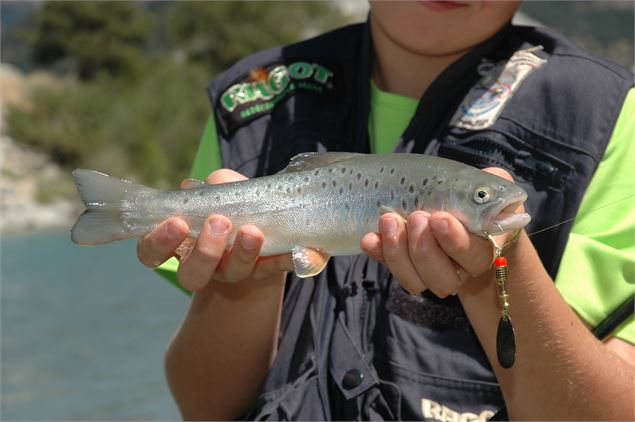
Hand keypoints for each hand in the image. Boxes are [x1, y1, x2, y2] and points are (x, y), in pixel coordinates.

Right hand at [136, 169, 292, 290]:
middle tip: (219, 223)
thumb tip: (216, 182)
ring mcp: (231, 272)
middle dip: (205, 250)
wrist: (261, 229)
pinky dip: (284, 258)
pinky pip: (273, 269)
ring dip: (242, 253)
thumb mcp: (223, 190)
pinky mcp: (263, 272)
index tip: (176, 223)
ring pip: (230, 273)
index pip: (151, 252)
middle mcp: (201, 264)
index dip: (158, 242)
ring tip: (253, 231)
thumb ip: (218, 184)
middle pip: (191, 274)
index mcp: (179, 243)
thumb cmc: (230, 206)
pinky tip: (296, 248)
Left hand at [360, 168, 521, 297]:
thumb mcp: (488, 184)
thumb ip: (495, 185)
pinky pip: (390, 270)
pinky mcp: (402, 265)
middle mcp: (457, 269)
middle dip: (425, 249)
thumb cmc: (472, 195)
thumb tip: (491, 184)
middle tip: (416, 217)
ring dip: (399, 252)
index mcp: (483, 249)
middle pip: (444, 279)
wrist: (450, 206)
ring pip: (416, 281)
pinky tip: (370, 237)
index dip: (455, 242)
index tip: (439, 218)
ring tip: (390, 219)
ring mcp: (428, 271)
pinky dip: (378, 253)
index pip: (474, 255)